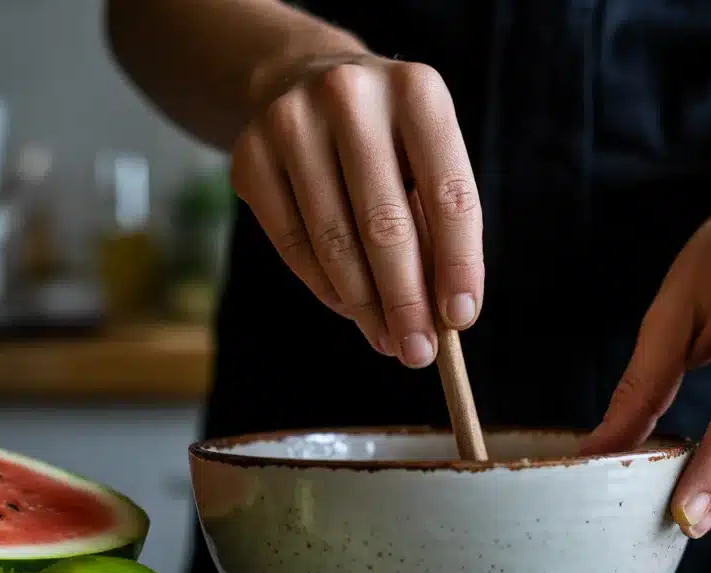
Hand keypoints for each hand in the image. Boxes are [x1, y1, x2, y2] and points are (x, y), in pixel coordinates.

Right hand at [229, 53, 483, 367]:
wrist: (303, 80)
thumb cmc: (386, 141)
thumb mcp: (426, 161)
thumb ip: (437, 229)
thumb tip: (441, 318)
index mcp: (418, 93)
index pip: (450, 195)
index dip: (459, 265)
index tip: (461, 320)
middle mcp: (351, 96)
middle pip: (385, 224)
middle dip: (406, 301)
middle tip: (419, 353)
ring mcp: (291, 122)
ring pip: (334, 240)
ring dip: (365, 305)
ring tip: (388, 340)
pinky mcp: (249, 156)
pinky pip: (293, 243)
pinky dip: (326, 287)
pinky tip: (350, 308)